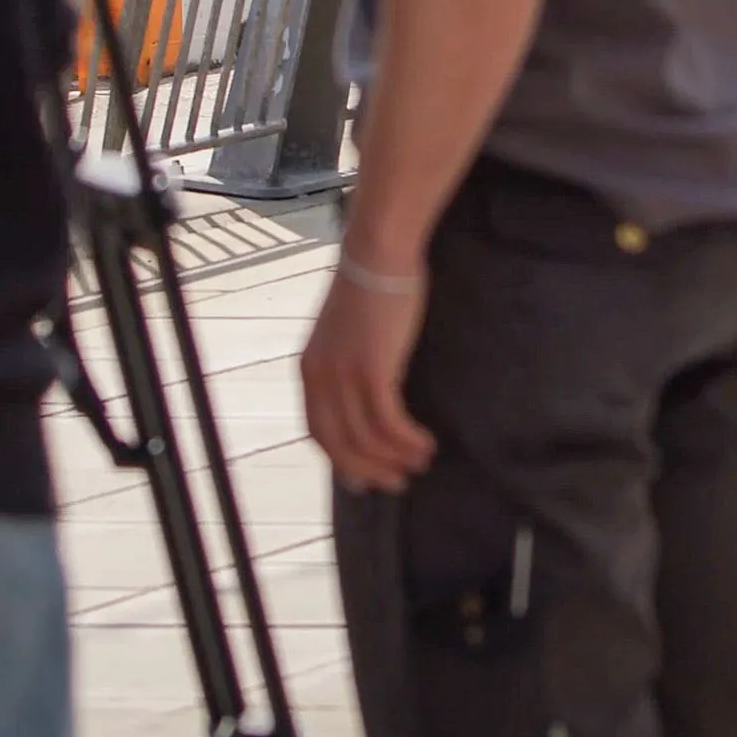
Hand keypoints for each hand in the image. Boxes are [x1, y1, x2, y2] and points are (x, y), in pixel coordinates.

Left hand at [300, 257, 437, 492]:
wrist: (378, 253)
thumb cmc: (371, 286)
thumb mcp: (346, 332)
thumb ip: (346, 362)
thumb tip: (364, 394)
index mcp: (309, 369)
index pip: (318, 432)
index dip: (341, 461)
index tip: (363, 479)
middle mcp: (320, 378)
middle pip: (339, 446)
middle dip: (369, 471)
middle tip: (397, 482)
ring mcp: (343, 376)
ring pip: (367, 440)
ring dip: (396, 458)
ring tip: (421, 461)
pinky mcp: (372, 372)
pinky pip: (389, 424)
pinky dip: (408, 441)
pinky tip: (426, 443)